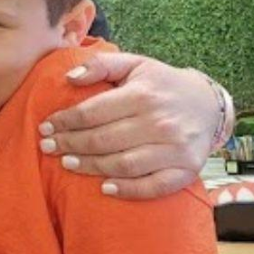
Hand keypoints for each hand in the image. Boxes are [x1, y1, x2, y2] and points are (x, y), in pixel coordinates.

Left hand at [38, 52, 220, 199]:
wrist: (208, 104)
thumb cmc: (161, 83)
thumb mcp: (134, 63)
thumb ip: (100, 64)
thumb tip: (68, 78)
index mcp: (142, 95)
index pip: (93, 112)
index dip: (65, 121)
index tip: (44, 127)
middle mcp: (159, 123)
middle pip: (104, 139)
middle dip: (71, 144)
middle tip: (47, 147)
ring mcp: (175, 149)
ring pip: (123, 164)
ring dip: (91, 167)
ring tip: (67, 164)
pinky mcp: (187, 170)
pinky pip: (155, 186)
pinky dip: (129, 190)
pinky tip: (105, 188)